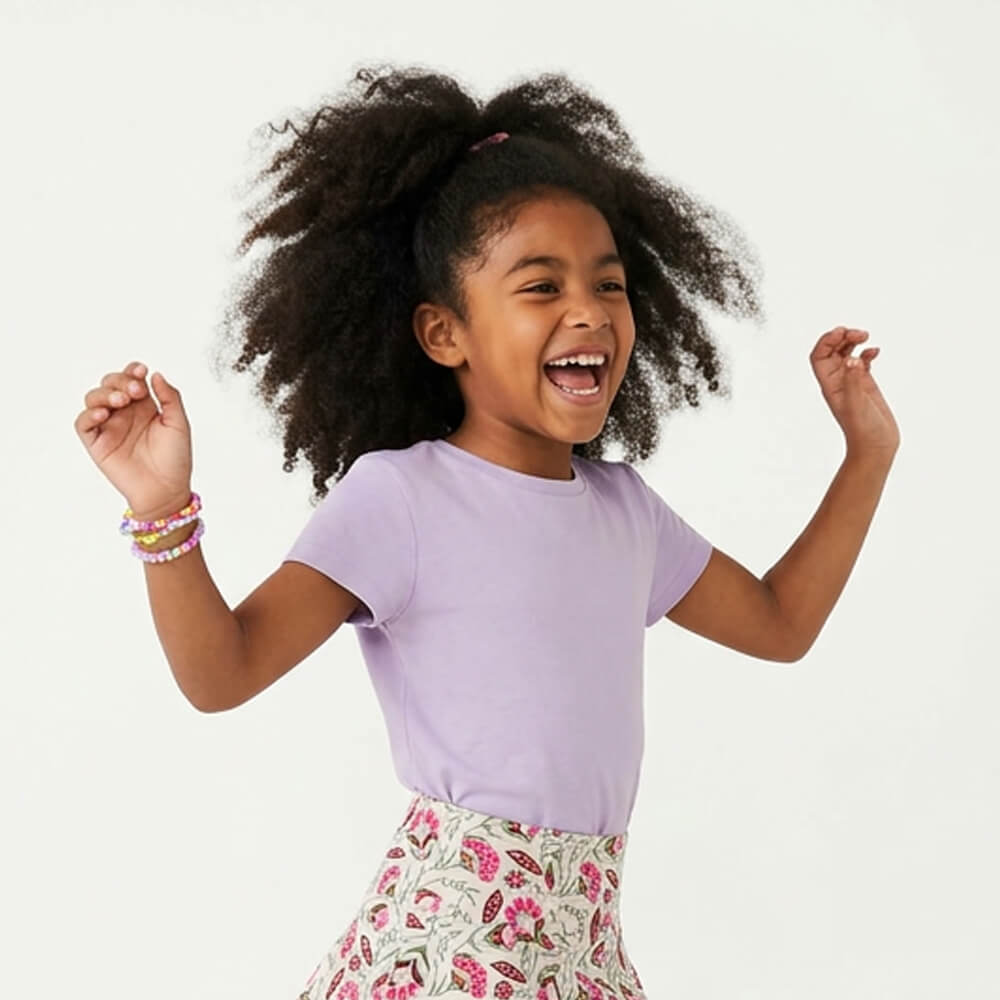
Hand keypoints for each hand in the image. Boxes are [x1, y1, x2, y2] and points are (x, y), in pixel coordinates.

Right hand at [74, 361, 193, 515]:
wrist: (166, 489)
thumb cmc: (175, 459)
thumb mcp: (178, 424)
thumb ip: (170, 397)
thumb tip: (155, 375)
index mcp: (144, 406)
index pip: (131, 380)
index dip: (132, 371)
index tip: (141, 370)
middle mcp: (125, 414)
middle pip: (110, 384)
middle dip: (119, 381)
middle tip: (135, 392)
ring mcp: (110, 427)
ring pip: (93, 399)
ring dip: (104, 394)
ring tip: (120, 402)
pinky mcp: (97, 443)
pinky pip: (83, 424)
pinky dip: (88, 414)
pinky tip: (103, 414)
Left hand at [809, 326, 899, 457]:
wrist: (876, 447)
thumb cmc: (863, 431)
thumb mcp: (857, 405)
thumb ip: (853, 382)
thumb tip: (851, 360)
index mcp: (830, 385)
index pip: (818, 357)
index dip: (826, 341)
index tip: (842, 332)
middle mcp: (838, 382)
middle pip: (831, 351)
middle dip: (842, 337)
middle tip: (860, 333)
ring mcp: (852, 383)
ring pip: (846, 354)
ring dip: (853, 342)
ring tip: (866, 336)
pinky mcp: (866, 385)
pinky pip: (861, 363)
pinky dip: (866, 353)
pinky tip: (875, 351)